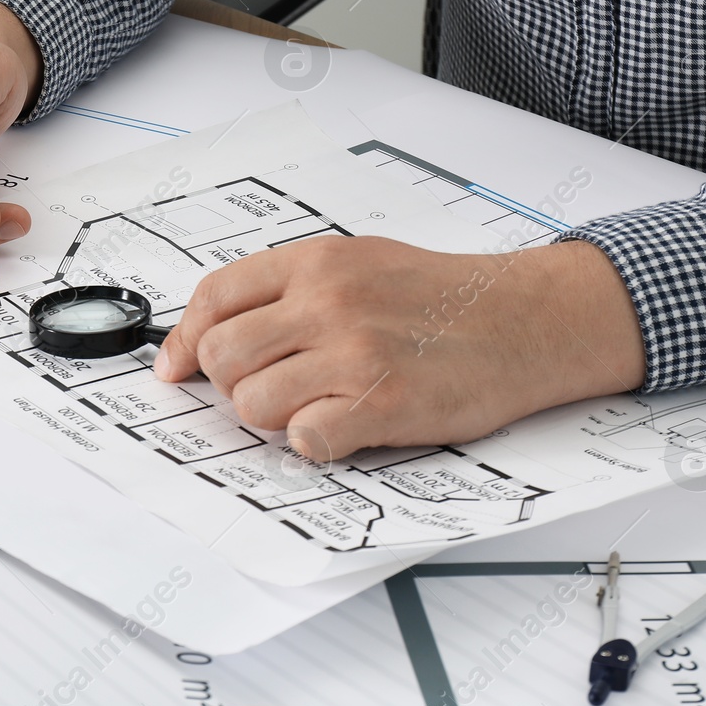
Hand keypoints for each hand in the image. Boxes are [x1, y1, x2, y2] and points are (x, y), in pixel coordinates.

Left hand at [153, 236, 646, 458]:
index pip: (215, 298)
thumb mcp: (361, 264)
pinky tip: (344, 427)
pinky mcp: (383, 403)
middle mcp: (328, 302)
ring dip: (275, 416)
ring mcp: (354, 353)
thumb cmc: (444, 297)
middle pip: (223, 357)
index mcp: (317, 263)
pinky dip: (314, 442)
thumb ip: (291, 291)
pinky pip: (304, 439)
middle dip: (234, 383)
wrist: (528, 319)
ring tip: (318, 405)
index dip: (185, 340)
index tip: (177, 369)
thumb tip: (216, 334)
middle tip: (271, 388)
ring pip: (253, 404)